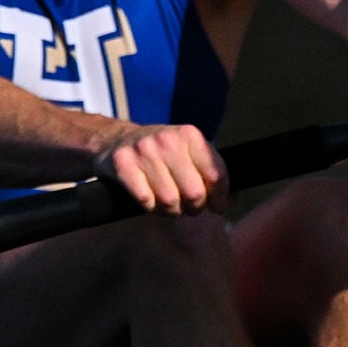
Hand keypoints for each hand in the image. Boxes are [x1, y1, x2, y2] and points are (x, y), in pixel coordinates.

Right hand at [94, 124, 226, 214]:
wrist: (114, 139)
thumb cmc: (161, 153)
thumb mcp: (187, 151)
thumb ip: (210, 171)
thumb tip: (232, 200)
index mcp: (190, 135)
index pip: (217, 175)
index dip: (220, 198)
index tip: (217, 206)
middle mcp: (168, 140)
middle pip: (195, 193)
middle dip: (195, 207)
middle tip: (189, 208)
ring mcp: (143, 151)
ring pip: (170, 201)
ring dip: (172, 211)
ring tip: (169, 206)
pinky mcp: (122, 164)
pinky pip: (146, 201)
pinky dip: (151, 208)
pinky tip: (150, 201)